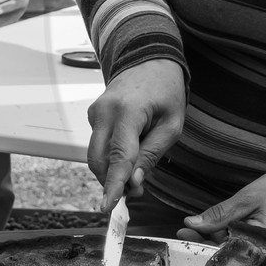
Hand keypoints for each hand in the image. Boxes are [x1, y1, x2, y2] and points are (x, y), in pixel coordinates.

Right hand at [85, 58, 186, 209]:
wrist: (149, 59)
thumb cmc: (166, 90)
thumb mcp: (172, 124)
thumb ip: (152, 153)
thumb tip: (135, 182)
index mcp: (128, 111)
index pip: (118, 155)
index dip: (113, 184)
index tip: (107, 206)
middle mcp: (104, 111)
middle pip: (98, 160)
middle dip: (113, 182)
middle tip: (136, 193)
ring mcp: (95, 112)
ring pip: (95, 155)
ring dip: (112, 171)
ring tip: (137, 174)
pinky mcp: (93, 115)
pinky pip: (98, 144)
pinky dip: (110, 157)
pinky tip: (130, 153)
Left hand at [179, 157, 265, 265]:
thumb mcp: (249, 196)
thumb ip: (219, 215)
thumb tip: (190, 225)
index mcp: (265, 244)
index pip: (223, 252)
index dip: (200, 244)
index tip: (182, 235)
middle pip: (235, 258)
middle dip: (211, 243)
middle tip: (190, 231)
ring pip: (248, 257)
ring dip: (229, 244)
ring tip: (211, 229)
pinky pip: (262, 255)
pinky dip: (247, 244)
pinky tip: (235, 231)